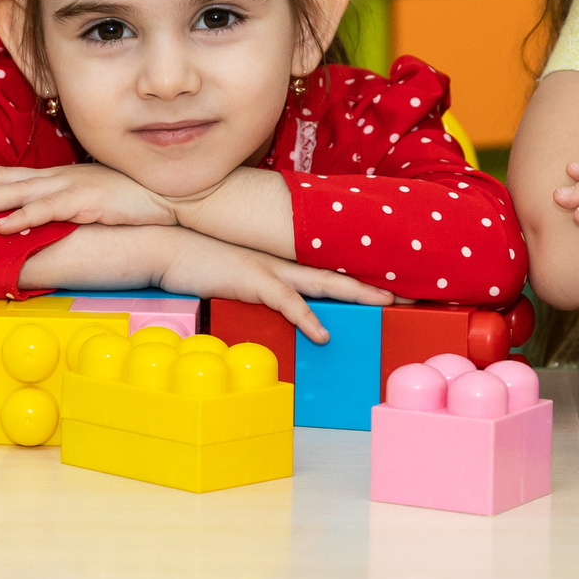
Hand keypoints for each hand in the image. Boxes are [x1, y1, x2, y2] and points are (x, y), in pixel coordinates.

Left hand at [0, 163, 178, 234]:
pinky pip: (49, 211)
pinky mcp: (86, 201)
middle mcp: (55, 178)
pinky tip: (3, 226)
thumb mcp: (86, 200)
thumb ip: (60, 206)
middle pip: (0, 177)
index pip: (3, 174)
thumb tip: (35, 219)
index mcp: (53, 178)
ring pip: (18, 193)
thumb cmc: (128, 199)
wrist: (170, 194)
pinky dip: (24, 217)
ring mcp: (70, 188)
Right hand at [156, 228, 393, 343]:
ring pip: (325, 282)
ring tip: (388, 304)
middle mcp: (284, 261)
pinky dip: (306, 319)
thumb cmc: (200, 259)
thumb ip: (261, 281)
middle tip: (411, 293)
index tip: (392, 286)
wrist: (168, 243)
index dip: (362, 278)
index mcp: (283, 259)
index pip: (330, 268)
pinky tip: (323, 334)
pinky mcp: (253, 280)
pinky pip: (287, 302)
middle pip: (340, 272)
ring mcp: (271, 269)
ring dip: (358, 294)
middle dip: (377, 283)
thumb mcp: (238, 271)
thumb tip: (279, 296)